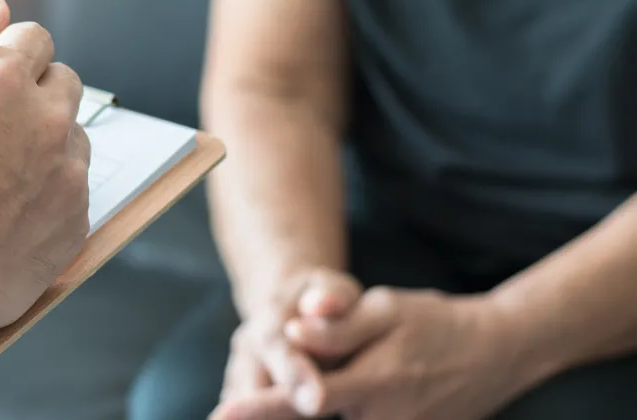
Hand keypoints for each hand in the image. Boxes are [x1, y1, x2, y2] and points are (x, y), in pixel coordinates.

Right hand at [0, 0, 90, 339]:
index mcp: (3, 81)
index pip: (34, 38)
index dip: (8, 54)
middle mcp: (47, 120)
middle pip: (63, 81)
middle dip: (33, 92)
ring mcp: (67, 172)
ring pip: (72, 134)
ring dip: (45, 141)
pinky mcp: (76, 219)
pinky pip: (73, 186)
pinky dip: (49, 191)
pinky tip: (6, 211)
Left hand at [216, 288, 522, 419]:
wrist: (495, 352)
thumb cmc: (435, 323)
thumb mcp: (386, 309)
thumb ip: (340, 325)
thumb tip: (294, 331)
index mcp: (371, 384)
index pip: (300, 401)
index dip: (258, 409)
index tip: (223, 413)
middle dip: (270, 415)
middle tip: (225, 413)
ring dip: (299, 411)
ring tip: (254, 408)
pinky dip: (333, 415)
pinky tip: (316, 400)